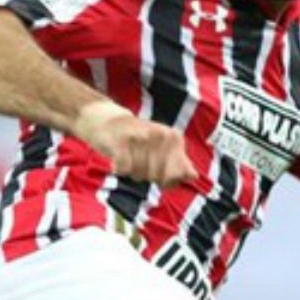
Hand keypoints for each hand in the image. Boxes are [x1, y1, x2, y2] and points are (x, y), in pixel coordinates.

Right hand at [74, 101, 194, 185]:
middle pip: (157, 177)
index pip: (177, 174)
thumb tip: (194, 176)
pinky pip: (124, 170)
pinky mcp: (120, 142)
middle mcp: (159, 135)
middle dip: (147, 176)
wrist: (105, 119)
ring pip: (139, 174)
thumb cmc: (136, 139)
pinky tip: (118, 159)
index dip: (166, 180)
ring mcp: (140, 138)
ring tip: (128, 158)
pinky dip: (119, 170)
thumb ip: (179, 163)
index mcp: (173, 138)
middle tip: (138, 162)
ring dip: (131, 173)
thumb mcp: (161, 147)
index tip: (157, 171)